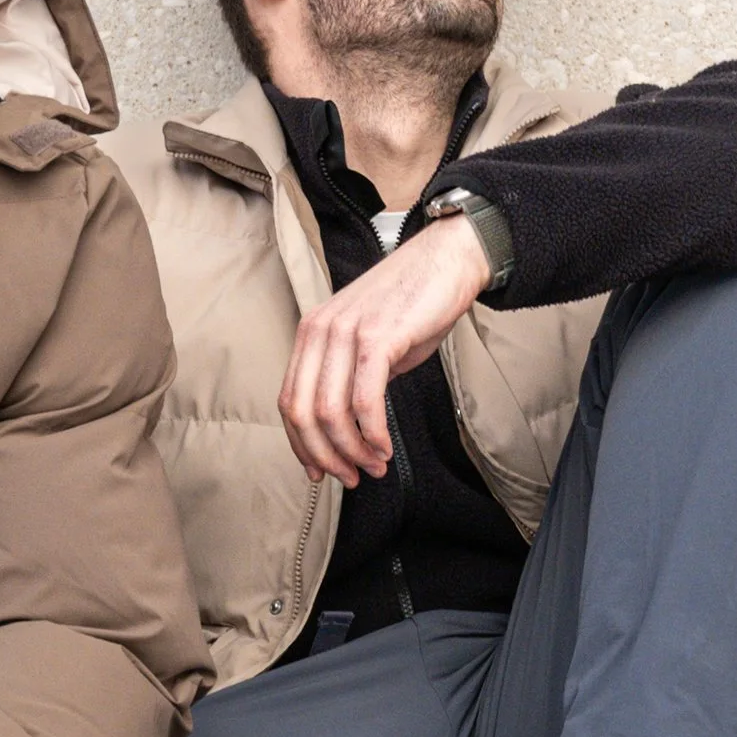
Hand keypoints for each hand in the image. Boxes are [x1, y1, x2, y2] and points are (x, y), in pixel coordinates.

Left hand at [279, 214, 492, 485]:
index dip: (301, 444)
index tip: (321, 470)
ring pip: (330, 413)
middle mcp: (319, 331)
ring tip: (373, 466)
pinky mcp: (376, 339)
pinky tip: (384, 447)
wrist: (447, 260)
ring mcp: (344, 333)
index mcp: (311, 333)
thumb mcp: (370, 342)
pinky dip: (373, 433)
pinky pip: (364, 402)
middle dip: (324, 455)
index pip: (289, 400)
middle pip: (301, 413)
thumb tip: (349, 428)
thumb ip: (351, 379)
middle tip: (350, 477)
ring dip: (352, 450)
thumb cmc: (414, 303)